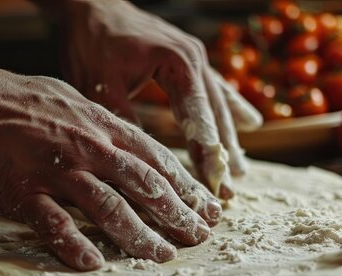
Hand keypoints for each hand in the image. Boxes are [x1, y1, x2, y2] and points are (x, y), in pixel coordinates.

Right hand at [0, 59, 221, 270]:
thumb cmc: (11, 99)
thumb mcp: (67, 98)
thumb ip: (99, 121)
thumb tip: (126, 139)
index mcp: (99, 125)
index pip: (154, 158)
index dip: (185, 184)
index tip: (207, 205)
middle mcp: (85, 146)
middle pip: (143, 185)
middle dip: (176, 213)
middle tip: (200, 236)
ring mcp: (54, 169)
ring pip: (108, 206)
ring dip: (138, 235)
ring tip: (161, 256)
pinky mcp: (20, 190)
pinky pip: (53, 223)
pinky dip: (73, 245)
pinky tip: (92, 264)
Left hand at [57, 0, 262, 198]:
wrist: (91, 5)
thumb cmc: (91, 43)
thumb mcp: (99, 86)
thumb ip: (123, 120)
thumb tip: (137, 162)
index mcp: (177, 63)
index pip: (198, 117)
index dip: (206, 153)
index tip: (213, 184)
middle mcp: (195, 58)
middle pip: (215, 114)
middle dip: (222, 154)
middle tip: (228, 192)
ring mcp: (197, 56)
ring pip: (219, 104)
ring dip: (229, 138)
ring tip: (241, 172)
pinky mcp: (190, 58)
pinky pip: (216, 88)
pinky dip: (231, 108)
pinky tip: (250, 124)